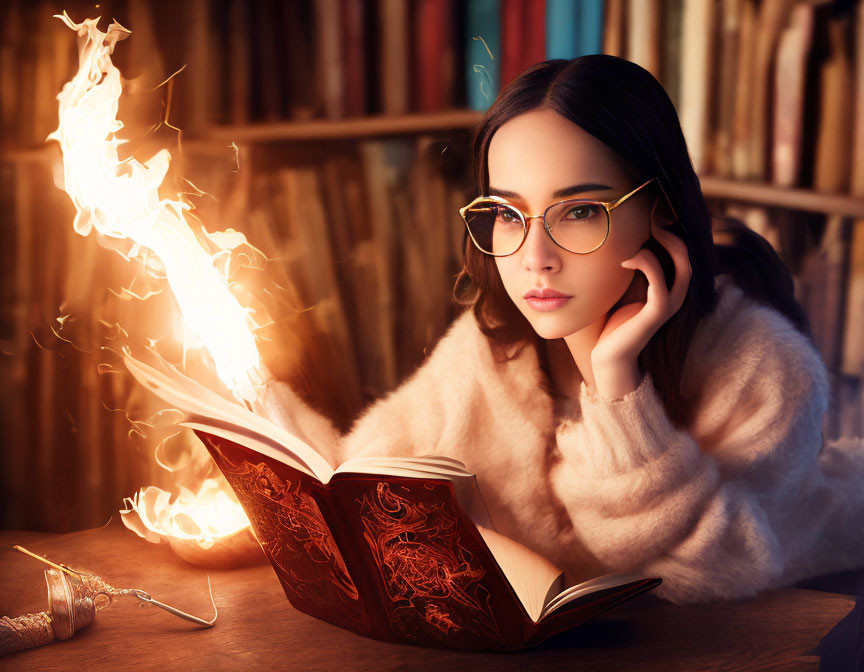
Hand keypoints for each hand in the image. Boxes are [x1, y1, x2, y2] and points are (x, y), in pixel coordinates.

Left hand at [590, 218, 691, 372]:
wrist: (610, 356)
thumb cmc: (613, 320)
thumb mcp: (623, 287)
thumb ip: (630, 267)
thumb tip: (620, 239)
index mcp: (670, 285)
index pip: (682, 251)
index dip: (673, 229)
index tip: (652, 210)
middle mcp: (676, 292)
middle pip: (689, 252)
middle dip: (672, 230)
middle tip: (652, 213)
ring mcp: (670, 303)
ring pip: (682, 263)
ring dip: (664, 243)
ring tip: (645, 232)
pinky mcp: (658, 312)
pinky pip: (660, 282)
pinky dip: (646, 265)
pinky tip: (625, 261)